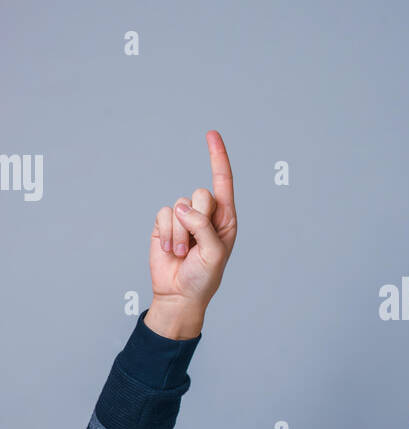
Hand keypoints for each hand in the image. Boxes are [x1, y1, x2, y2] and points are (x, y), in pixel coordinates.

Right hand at [148, 130, 237, 314]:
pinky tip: (170, 250)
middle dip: (197, 220)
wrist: (178, 294)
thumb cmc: (203, 276)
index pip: (223, 181)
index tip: (211, 134)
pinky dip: (167, 234)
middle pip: (201, 194)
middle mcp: (205, 214)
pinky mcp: (164, 223)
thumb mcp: (214, 254)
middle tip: (196, 244)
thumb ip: (203, 227)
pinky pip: (163, 214)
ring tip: (183, 253)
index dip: (218, 157)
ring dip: (180, 234)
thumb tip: (183, 207)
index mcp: (225, 218)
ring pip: (180, 205)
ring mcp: (184, 218)